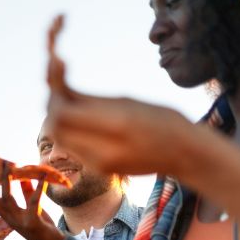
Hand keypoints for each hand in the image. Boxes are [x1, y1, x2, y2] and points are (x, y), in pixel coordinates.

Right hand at [0, 171, 63, 239]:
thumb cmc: (41, 226)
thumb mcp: (32, 208)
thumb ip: (27, 192)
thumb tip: (24, 176)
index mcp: (7, 214)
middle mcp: (9, 217)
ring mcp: (19, 220)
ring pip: (8, 199)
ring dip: (6, 181)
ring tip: (7, 165)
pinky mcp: (32, 222)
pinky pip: (34, 203)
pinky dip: (39, 189)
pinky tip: (43, 177)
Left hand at [44, 15, 192, 177]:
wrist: (184, 154)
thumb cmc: (162, 119)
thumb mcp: (126, 101)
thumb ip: (89, 101)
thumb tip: (58, 90)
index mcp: (116, 125)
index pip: (62, 114)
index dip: (54, 92)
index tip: (60, 69)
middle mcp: (103, 150)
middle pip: (56, 128)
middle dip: (54, 105)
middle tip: (62, 85)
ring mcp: (99, 165)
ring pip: (61, 138)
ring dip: (60, 117)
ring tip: (72, 98)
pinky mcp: (99, 170)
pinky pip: (73, 147)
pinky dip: (70, 130)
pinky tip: (80, 116)